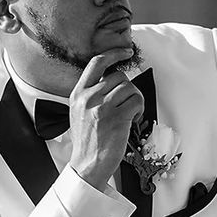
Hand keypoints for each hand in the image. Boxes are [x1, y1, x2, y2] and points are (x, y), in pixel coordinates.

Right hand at [64, 48, 143, 188]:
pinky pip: (137, 101)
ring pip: (129, 87)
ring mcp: (102, 108)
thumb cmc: (87, 141)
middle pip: (119, 76)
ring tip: (129, 114)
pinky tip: (131, 120)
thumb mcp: (79, 112)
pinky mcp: (116, 118)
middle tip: (126, 104)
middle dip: (127, 88)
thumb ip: (90, 94)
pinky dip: (139, 109)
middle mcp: (89, 98)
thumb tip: (111, 80)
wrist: (87, 165)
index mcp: (78, 94)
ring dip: (134, 99)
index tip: (125, 52)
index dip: (113, 54)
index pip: (96, 63)